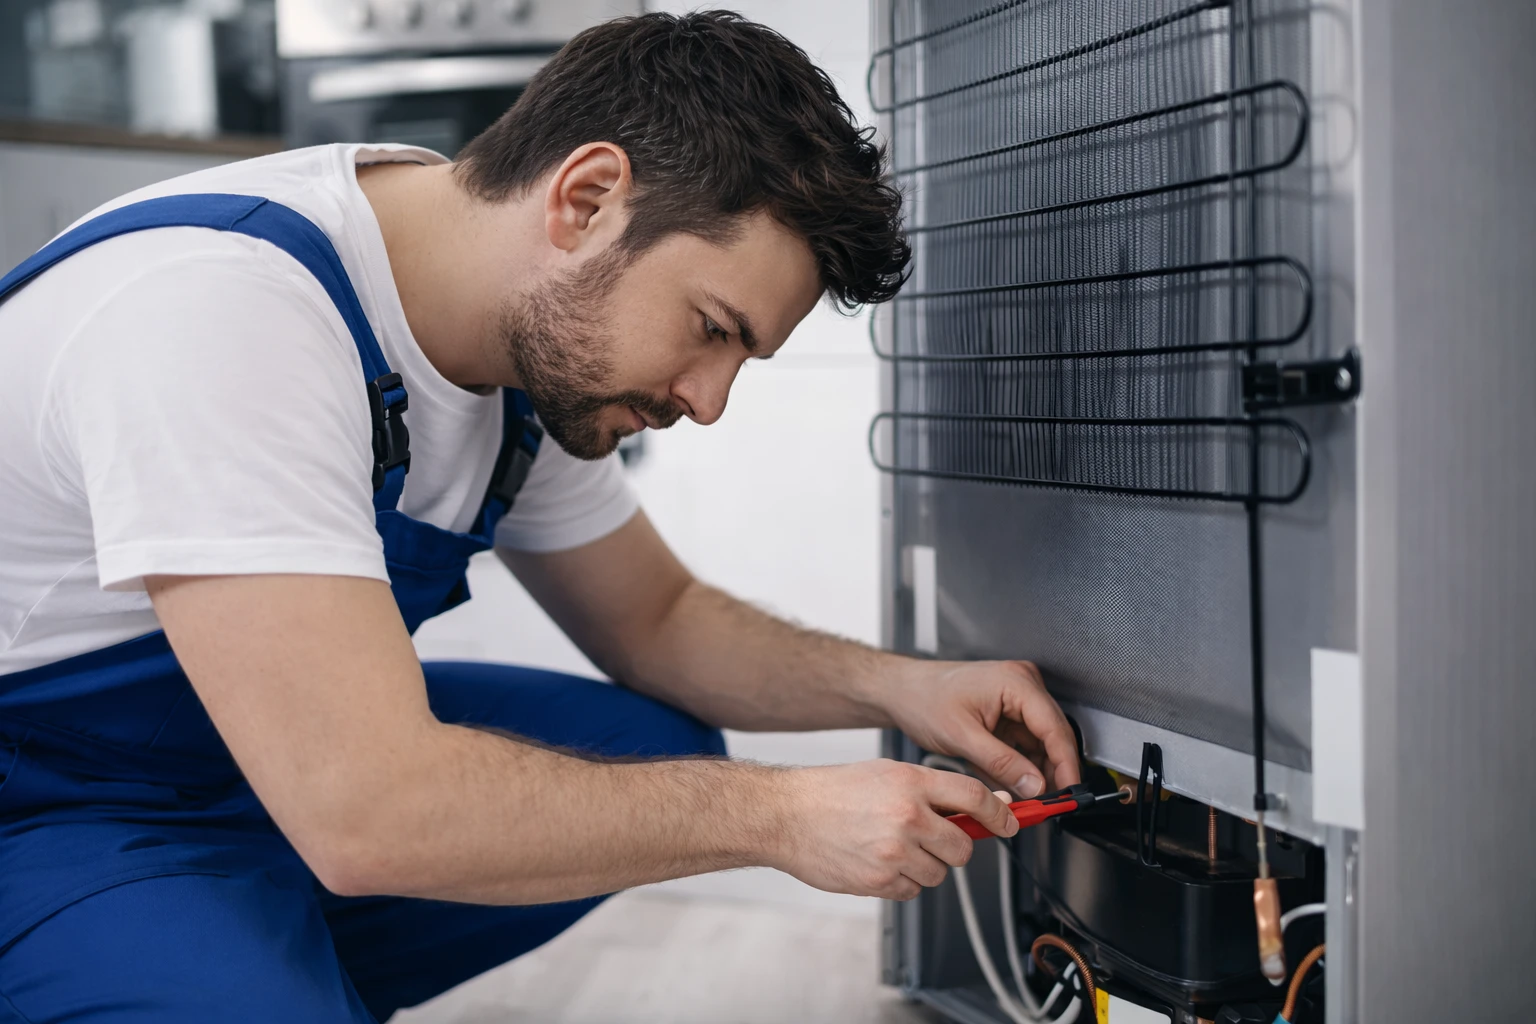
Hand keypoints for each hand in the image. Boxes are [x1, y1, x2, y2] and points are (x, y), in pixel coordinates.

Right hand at [764, 759, 1018, 900]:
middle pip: (963, 847)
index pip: (975, 797)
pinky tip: (877, 861)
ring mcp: (893, 852)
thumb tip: (986, 802)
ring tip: (893, 845)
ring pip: (939, 873)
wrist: (785, 814)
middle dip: (955, 847)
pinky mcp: (879, 881)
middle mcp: (907, 817)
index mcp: (911, 783)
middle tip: (934, 837)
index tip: (1010, 821)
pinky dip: (902, 881)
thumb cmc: (832, 791)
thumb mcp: (888, 773)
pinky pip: (912, 891)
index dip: (1000, 812)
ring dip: (925, 865)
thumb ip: (936, 789)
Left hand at [882, 660, 1080, 798]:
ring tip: (1027, 800)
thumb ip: (1002, 763)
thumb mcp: (962, 736)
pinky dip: (1020, 766)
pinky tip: (1012, 785)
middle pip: (1053, 736)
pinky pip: (1024, 743)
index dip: (1066, 764)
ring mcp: (1017, 698)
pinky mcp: (1008, 711)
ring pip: (1041, 743)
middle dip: (1052, 772)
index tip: (1070, 792)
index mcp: (1016, 682)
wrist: (902, 691)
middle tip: (1049, 804)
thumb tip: (1034, 785)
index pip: (1055, 728)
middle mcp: (1022, 685)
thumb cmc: (923, 699)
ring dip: (1035, 772)